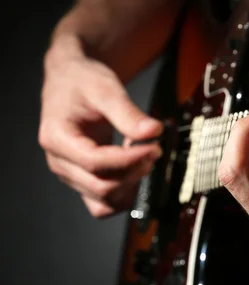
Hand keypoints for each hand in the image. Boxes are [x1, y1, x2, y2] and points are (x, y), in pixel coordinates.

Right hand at [39, 35, 162, 217]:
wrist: (71, 80)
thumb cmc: (83, 81)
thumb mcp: (106, 88)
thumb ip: (129, 113)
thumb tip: (154, 132)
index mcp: (57, 138)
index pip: (96, 163)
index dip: (129, 160)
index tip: (154, 146)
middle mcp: (59, 162)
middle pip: (101, 187)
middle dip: (134, 172)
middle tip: (154, 149)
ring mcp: (71, 175)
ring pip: (105, 200)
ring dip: (131, 184)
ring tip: (142, 155)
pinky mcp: (83, 180)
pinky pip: (105, 203)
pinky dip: (125, 191)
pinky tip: (135, 167)